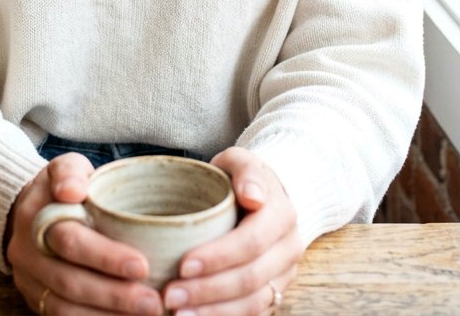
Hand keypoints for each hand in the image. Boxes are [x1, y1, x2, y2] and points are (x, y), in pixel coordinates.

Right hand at [6, 151, 163, 315]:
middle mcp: (26, 252)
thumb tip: (72, 191)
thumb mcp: (67, 167)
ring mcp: (28, 280)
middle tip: (153, 300)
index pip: (70, 240)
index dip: (105, 256)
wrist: (29, 210)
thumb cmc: (63, 187)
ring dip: (107, 314)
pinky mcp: (35, 300)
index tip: (142, 265)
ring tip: (146, 313)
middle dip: (114, 294)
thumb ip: (71, 172)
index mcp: (36, 215)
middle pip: (69, 281)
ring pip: (65, 308)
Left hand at [161, 148, 301, 314]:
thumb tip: (253, 196)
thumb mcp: (242, 160)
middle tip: (170, 294)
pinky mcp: (275, 293)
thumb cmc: (243, 178)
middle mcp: (289, 249)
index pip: (252, 241)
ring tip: (177, 314)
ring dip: (213, 311)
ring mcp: (284, 275)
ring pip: (253, 303)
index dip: (219, 256)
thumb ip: (245, 170)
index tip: (184, 264)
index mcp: (282, 214)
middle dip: (208, 290)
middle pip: (251, 278)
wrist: (266, 198)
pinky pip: (252, 313)